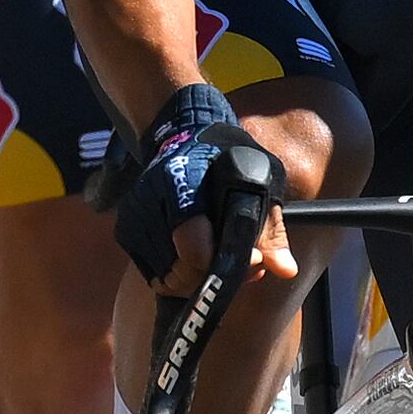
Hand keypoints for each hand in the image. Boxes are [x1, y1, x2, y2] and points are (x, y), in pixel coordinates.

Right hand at [115, 82, 285, 294]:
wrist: (182, 133)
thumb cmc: (225, 156)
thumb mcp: (258, 180)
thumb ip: (269, 228)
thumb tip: (286, 270)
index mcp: (181, 184)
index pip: (194, 250)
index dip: (223, 264)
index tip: (251, 258)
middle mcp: (149, 202)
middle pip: (180, 273)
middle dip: (214, 277)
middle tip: (243, 265)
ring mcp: (134, 219)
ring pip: (167, 280)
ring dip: (198, 279)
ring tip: (222, 259)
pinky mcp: (126, 233)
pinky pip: (155, 275)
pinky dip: (179, 275)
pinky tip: (200, 258)